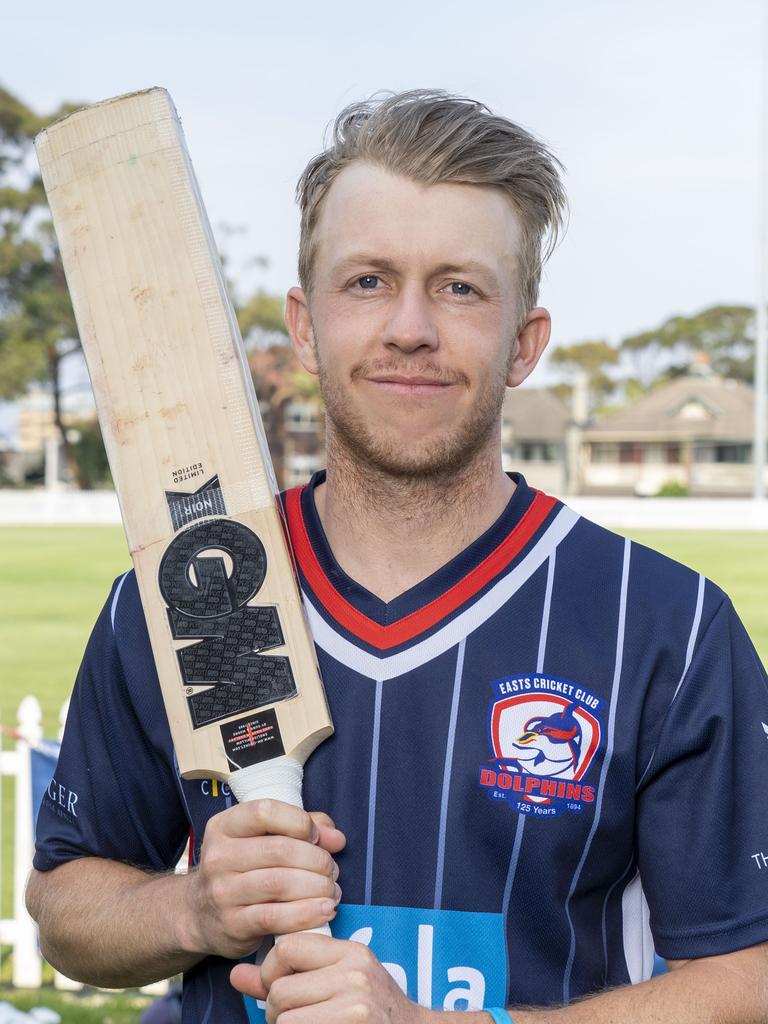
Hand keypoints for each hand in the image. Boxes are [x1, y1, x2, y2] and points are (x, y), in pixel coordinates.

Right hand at [179, 802, 344, 959]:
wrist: (199, 915)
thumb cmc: (242, 869)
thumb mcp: (260, 839)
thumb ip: (300, 828)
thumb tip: (336, 837)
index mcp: (224, 826)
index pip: (264, 812)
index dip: (299, 821)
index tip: (316, 837)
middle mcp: (219, 856)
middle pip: (280, 850)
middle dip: (317, 860)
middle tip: (332, 871)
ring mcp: (222, 892)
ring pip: (280, 884)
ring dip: (317, 887)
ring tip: (332, 892)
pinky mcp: (232, 925)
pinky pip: (276, 917)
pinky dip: (307, 914)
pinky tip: (324, 911)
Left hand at [229, 932, 432, 1022]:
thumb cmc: (372, 1013)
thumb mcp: (338, 983)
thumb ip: (286, 976)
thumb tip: (235, 975)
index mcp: (350, 952)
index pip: (288, 946)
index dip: (273, 971)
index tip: (281, 988)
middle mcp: (354, 973)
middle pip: (280, 990)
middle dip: (277, 1011)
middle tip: (297, 1019)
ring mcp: (355, 1004)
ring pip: (283, 1018)